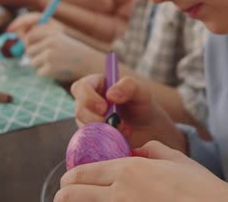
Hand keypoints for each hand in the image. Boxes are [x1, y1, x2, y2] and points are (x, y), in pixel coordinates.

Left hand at [8, 13, 100, 80]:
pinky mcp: (50, 68)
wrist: (90, 63)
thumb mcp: (61, 38)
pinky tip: (58, 71)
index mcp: (51, 33)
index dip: (31, 44)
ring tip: (54, 65)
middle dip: (35, 56)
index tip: (36, 50)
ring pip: (33, 63)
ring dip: (41, 66)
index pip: (30, 37)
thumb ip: (45, 38)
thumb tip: (24, 43)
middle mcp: (49, 43)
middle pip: (29, 51)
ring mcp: (49, 56)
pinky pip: (39, 73)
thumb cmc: (75, 52)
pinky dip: (47, 74)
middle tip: (46, 60)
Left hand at [57, 141, 227, 201]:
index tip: (68, 180)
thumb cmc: (199, 187)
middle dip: (65, 194)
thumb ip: (150, 150)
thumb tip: (137, 151)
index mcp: (128, 170)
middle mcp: (119, 193)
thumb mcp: (174, 159)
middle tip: (65, 195)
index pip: (83, 173)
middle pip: (72, 194)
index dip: (70, 177)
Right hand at [71, 74, 185, 150]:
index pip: (80, 87)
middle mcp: (87, 103)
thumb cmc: (141, 103)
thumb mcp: (140, 91)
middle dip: (94, 119)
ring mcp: (87, 122)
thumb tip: (110, 95)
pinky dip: (106, 141)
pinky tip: (122, 136)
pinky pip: (92, 143)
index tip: (104, 107)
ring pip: (84, 129)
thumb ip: (128, 86)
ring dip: (104, 131)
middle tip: (113, 122)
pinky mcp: (92, 138)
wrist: (148, 126)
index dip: (88, 98)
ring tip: (124, 128)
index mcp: (94, 85)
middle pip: (79, 110)